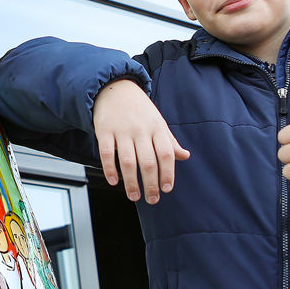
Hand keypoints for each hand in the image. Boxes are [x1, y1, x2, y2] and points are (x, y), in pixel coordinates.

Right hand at [93, 78, 189, 203]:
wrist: (114, 89)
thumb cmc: (139, 110)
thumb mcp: (158, 122)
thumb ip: (169, 141)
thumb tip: (185, 156)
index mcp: (157, 128)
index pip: (166, 154)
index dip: (168, 173)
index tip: (167, 189)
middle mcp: (141, 130)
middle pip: (148, 162)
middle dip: (151, 184)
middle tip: (152, 199)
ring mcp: (122, 131)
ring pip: (128, 161)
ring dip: (131, 182)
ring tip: (134, 196)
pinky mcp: (104, 131)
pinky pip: (107, 154)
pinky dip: (110, 169)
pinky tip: (114, 181)